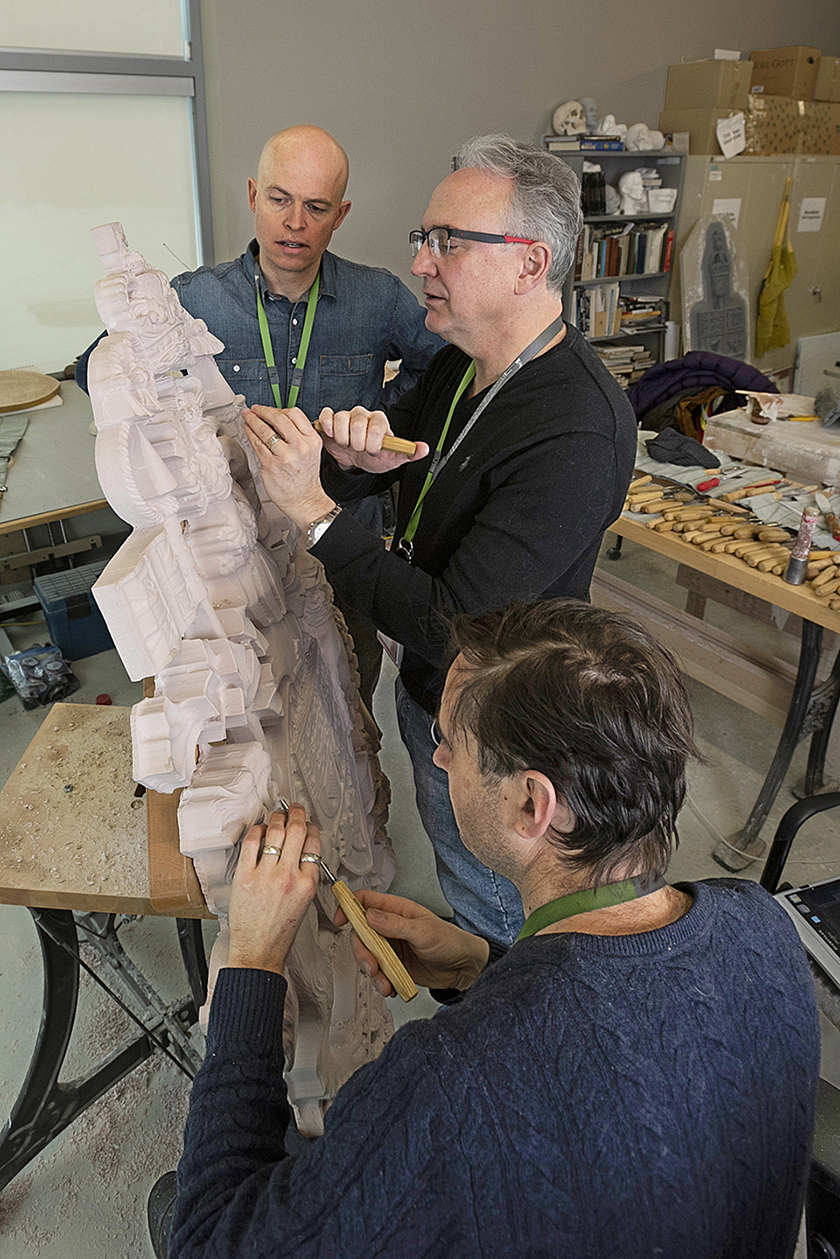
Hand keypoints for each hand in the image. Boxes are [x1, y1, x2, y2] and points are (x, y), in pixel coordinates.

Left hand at [227, 805, 320, 974]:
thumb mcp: (304, 902)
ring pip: (275, 832)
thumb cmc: (280, 932)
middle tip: (295, 808)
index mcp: (307, 884)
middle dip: (297, 814)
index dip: (311, 828)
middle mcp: (288, 877)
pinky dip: (256, 830)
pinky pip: (251, 843)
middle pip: (296, 831)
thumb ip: (305, 875)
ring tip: (278, 814)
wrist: (258, 951)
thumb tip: (301, 849)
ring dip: (277, 817)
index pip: (314, 844)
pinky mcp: (245, 876)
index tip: (308, 824)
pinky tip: (259, 829)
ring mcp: (266, 875)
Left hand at [243, 405, 334, 530]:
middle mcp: (301, 446)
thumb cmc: (305, 478)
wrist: (304, 500)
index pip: (294, 414)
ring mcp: (285, 456)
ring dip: (253, 420)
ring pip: (265, 430)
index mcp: (312, 440)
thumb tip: (275, 419)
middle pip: (279, 418)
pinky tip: (248, 430)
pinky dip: (250, 434)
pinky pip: (257, 444)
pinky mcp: (271, 464)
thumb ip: (297, 435)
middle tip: (255, 409)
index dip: (278, 409)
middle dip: (263, 411)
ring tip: (247, 417)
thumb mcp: (310, 451)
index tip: (269, 409)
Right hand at [318, 406, 428, 473]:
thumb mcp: (393, 458)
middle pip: (358, 424)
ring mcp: (347, 416)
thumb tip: (424, 449)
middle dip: (358, 444)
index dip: (373, 443)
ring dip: (344, 439)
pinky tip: (333, 437)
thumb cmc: (375, 457)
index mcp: (380, 422)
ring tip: (348, 446)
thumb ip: (408, 453)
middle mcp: (363, 415)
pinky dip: (328, 427)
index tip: (373, 451)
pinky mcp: (331, 420)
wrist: (357, 461)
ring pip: (342, 420)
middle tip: (360, 450)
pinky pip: (327, 416)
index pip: (377, 426)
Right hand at [335, 889, 489, 996]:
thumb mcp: (424, 931)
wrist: (464, 968)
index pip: (365, 901)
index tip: (340, 920)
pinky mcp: (394, 966)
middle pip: (361, 934)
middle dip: (362, 953)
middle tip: (371, 966)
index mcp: (397, 910)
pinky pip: (379, 974)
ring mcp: (391, 947)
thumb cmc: (451, 941)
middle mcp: (390, 927)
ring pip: (368, 957)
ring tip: (385, 983)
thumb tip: (370, 916)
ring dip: (372, 973)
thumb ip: (396, 924)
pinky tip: (392, 987)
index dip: (349, 907)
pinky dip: (382, 983)